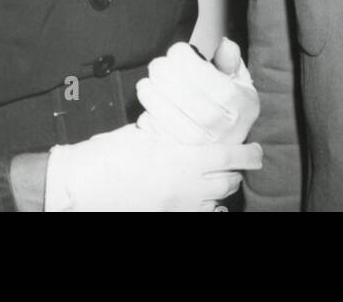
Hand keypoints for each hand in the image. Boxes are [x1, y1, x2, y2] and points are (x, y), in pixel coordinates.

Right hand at [44, 123, 260, 211]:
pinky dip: (207, 208)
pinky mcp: (168, 218)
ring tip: (217, 178)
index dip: (249, 154)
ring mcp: (178, 208)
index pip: (230, 158)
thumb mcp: (146, 133)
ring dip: (221, 190)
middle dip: (235, 172)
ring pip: (216, 202)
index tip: (257, 151)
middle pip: (227, 183)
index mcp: (183, 160)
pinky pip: (200, 216)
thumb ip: (172, 132)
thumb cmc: (111, 154)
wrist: (85, 185)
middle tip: (234, 162)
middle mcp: (187, 188)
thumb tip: (190, 125)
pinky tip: (203, 201)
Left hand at [134, 38, 259, 145]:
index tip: (177, 52)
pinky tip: (151, 106)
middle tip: (159, 66)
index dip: (183, 56)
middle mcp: (222, 126)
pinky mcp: (178, 155)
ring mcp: (199, 144)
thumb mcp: (238, 83)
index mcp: (239, 103)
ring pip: (162, 108)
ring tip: (150, 84)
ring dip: (150, 91)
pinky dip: (147, 114)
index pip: (203, 73)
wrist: (224, 152)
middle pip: (180, 88)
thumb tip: (225, 45)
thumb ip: (231, 62)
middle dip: (162, 70)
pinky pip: (153, 128)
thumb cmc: (228, 110)